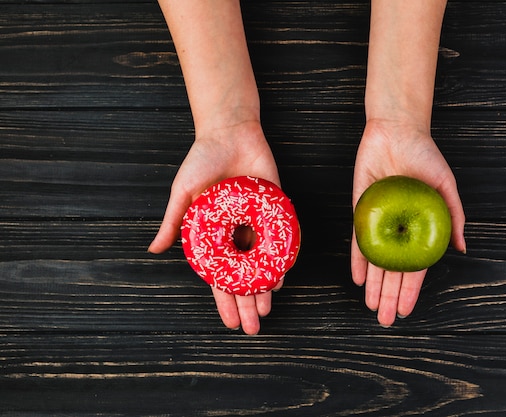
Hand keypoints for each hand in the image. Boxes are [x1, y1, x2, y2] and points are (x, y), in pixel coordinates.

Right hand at [148, 121, 281, 334]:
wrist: (230, 132)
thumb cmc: (202, 160)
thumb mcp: (183, 192)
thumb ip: (172, 222)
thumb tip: (153, 250)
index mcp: (214, 235)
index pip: (220, 276)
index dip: (225, 300)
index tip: (230, 323)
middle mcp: (236, 235)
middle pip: (244, 276)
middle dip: (248, 302)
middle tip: (254, 327)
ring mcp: (256, 224)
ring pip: (262, 264)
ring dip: (265, 288)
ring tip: (267, 310)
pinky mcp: (275, 211)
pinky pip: (280, 240)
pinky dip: (281, 259)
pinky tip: (282, 278)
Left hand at [351, 119, 465, 326]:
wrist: (396, 131)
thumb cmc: (425, 156)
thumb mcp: (446, 186)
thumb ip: (453, 217)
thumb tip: (461, 248)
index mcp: (420, 226)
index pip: (415, 265)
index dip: (411, 288)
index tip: (406, 309)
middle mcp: (399, 228)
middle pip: (393, 268)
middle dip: (390, 294)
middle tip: (385, 318)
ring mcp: (379, 221)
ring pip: (375, 260)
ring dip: (374, 284)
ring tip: (372, 306)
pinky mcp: (361, 210)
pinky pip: (358, 239)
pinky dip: (357, 259)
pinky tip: (358, 278)